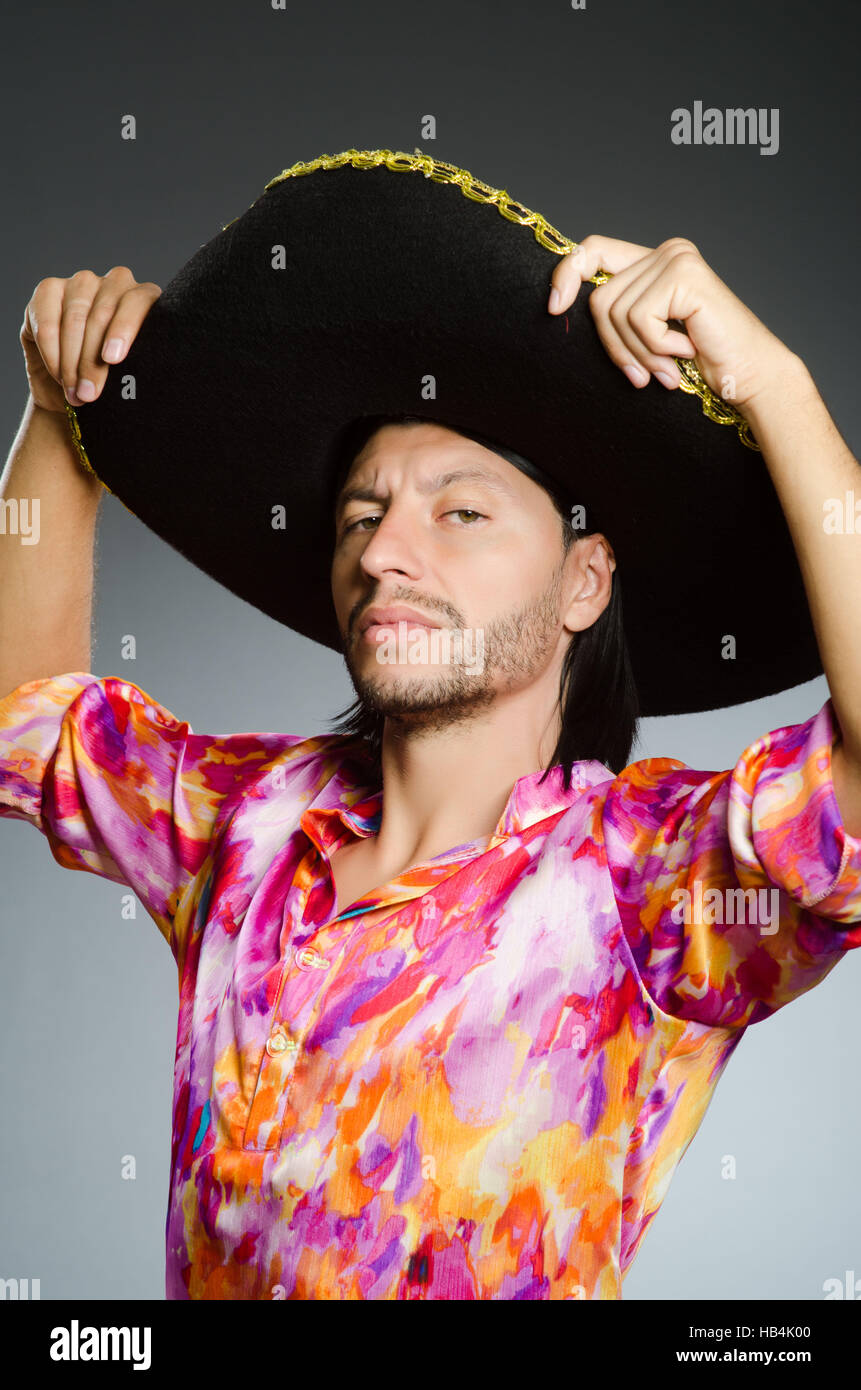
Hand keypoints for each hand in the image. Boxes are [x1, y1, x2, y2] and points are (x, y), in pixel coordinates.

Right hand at [20, 266, 160, 412]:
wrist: (77, 389)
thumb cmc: (113, 382)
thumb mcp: (132, 376)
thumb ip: (136, 367)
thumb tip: (130, 382)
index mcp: (146, 298)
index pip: (137, 302)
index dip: (123, 329)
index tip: (112, 359)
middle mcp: (116, 283)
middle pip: (102, 314)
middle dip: (92, 360)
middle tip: (89, 393)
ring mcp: (82, 283)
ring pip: (75, 319)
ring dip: (72, 362)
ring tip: (75, 393)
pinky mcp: (49, 290)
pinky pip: (48, 322)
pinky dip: (52, 353)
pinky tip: (58, 375)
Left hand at [547, 235, 795, 414]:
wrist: (748, 375)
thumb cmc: (701, 361)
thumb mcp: (648, 335)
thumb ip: (618, 314)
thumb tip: (561, 305)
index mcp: (654, 261)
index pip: (594, 249)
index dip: (566, 274)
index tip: (553, 308)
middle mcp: (666, 251)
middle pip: (600, 298)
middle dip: (615, 347)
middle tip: (643, 375)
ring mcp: (676, 259)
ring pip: (615, 312)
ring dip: (638, 353)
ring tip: (667, 367)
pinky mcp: (684, 276)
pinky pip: (640, 319)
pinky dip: (657, 348)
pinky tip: (686, 352)